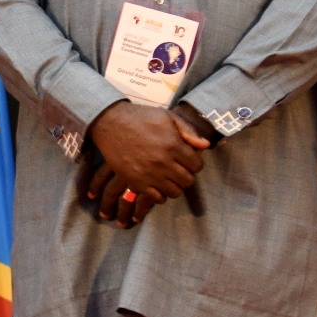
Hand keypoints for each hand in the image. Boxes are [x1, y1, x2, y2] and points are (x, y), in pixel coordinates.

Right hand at [85, 102, 208, 225]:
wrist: (111, 124)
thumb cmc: (141, 118)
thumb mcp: (167, 117)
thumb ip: (188, 131)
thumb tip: (205, 145)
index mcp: (173, 145)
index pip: (197, 166)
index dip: (195, 163)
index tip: (188, 160)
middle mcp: (163, 162)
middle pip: (188, 181)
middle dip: (186, 175)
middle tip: (179, 169)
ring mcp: (149, 174)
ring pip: (175, 192)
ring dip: (174, 186)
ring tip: (169, 178)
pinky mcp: (136, 182)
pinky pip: (157, 198)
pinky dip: (160, 194)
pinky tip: (157, 184)